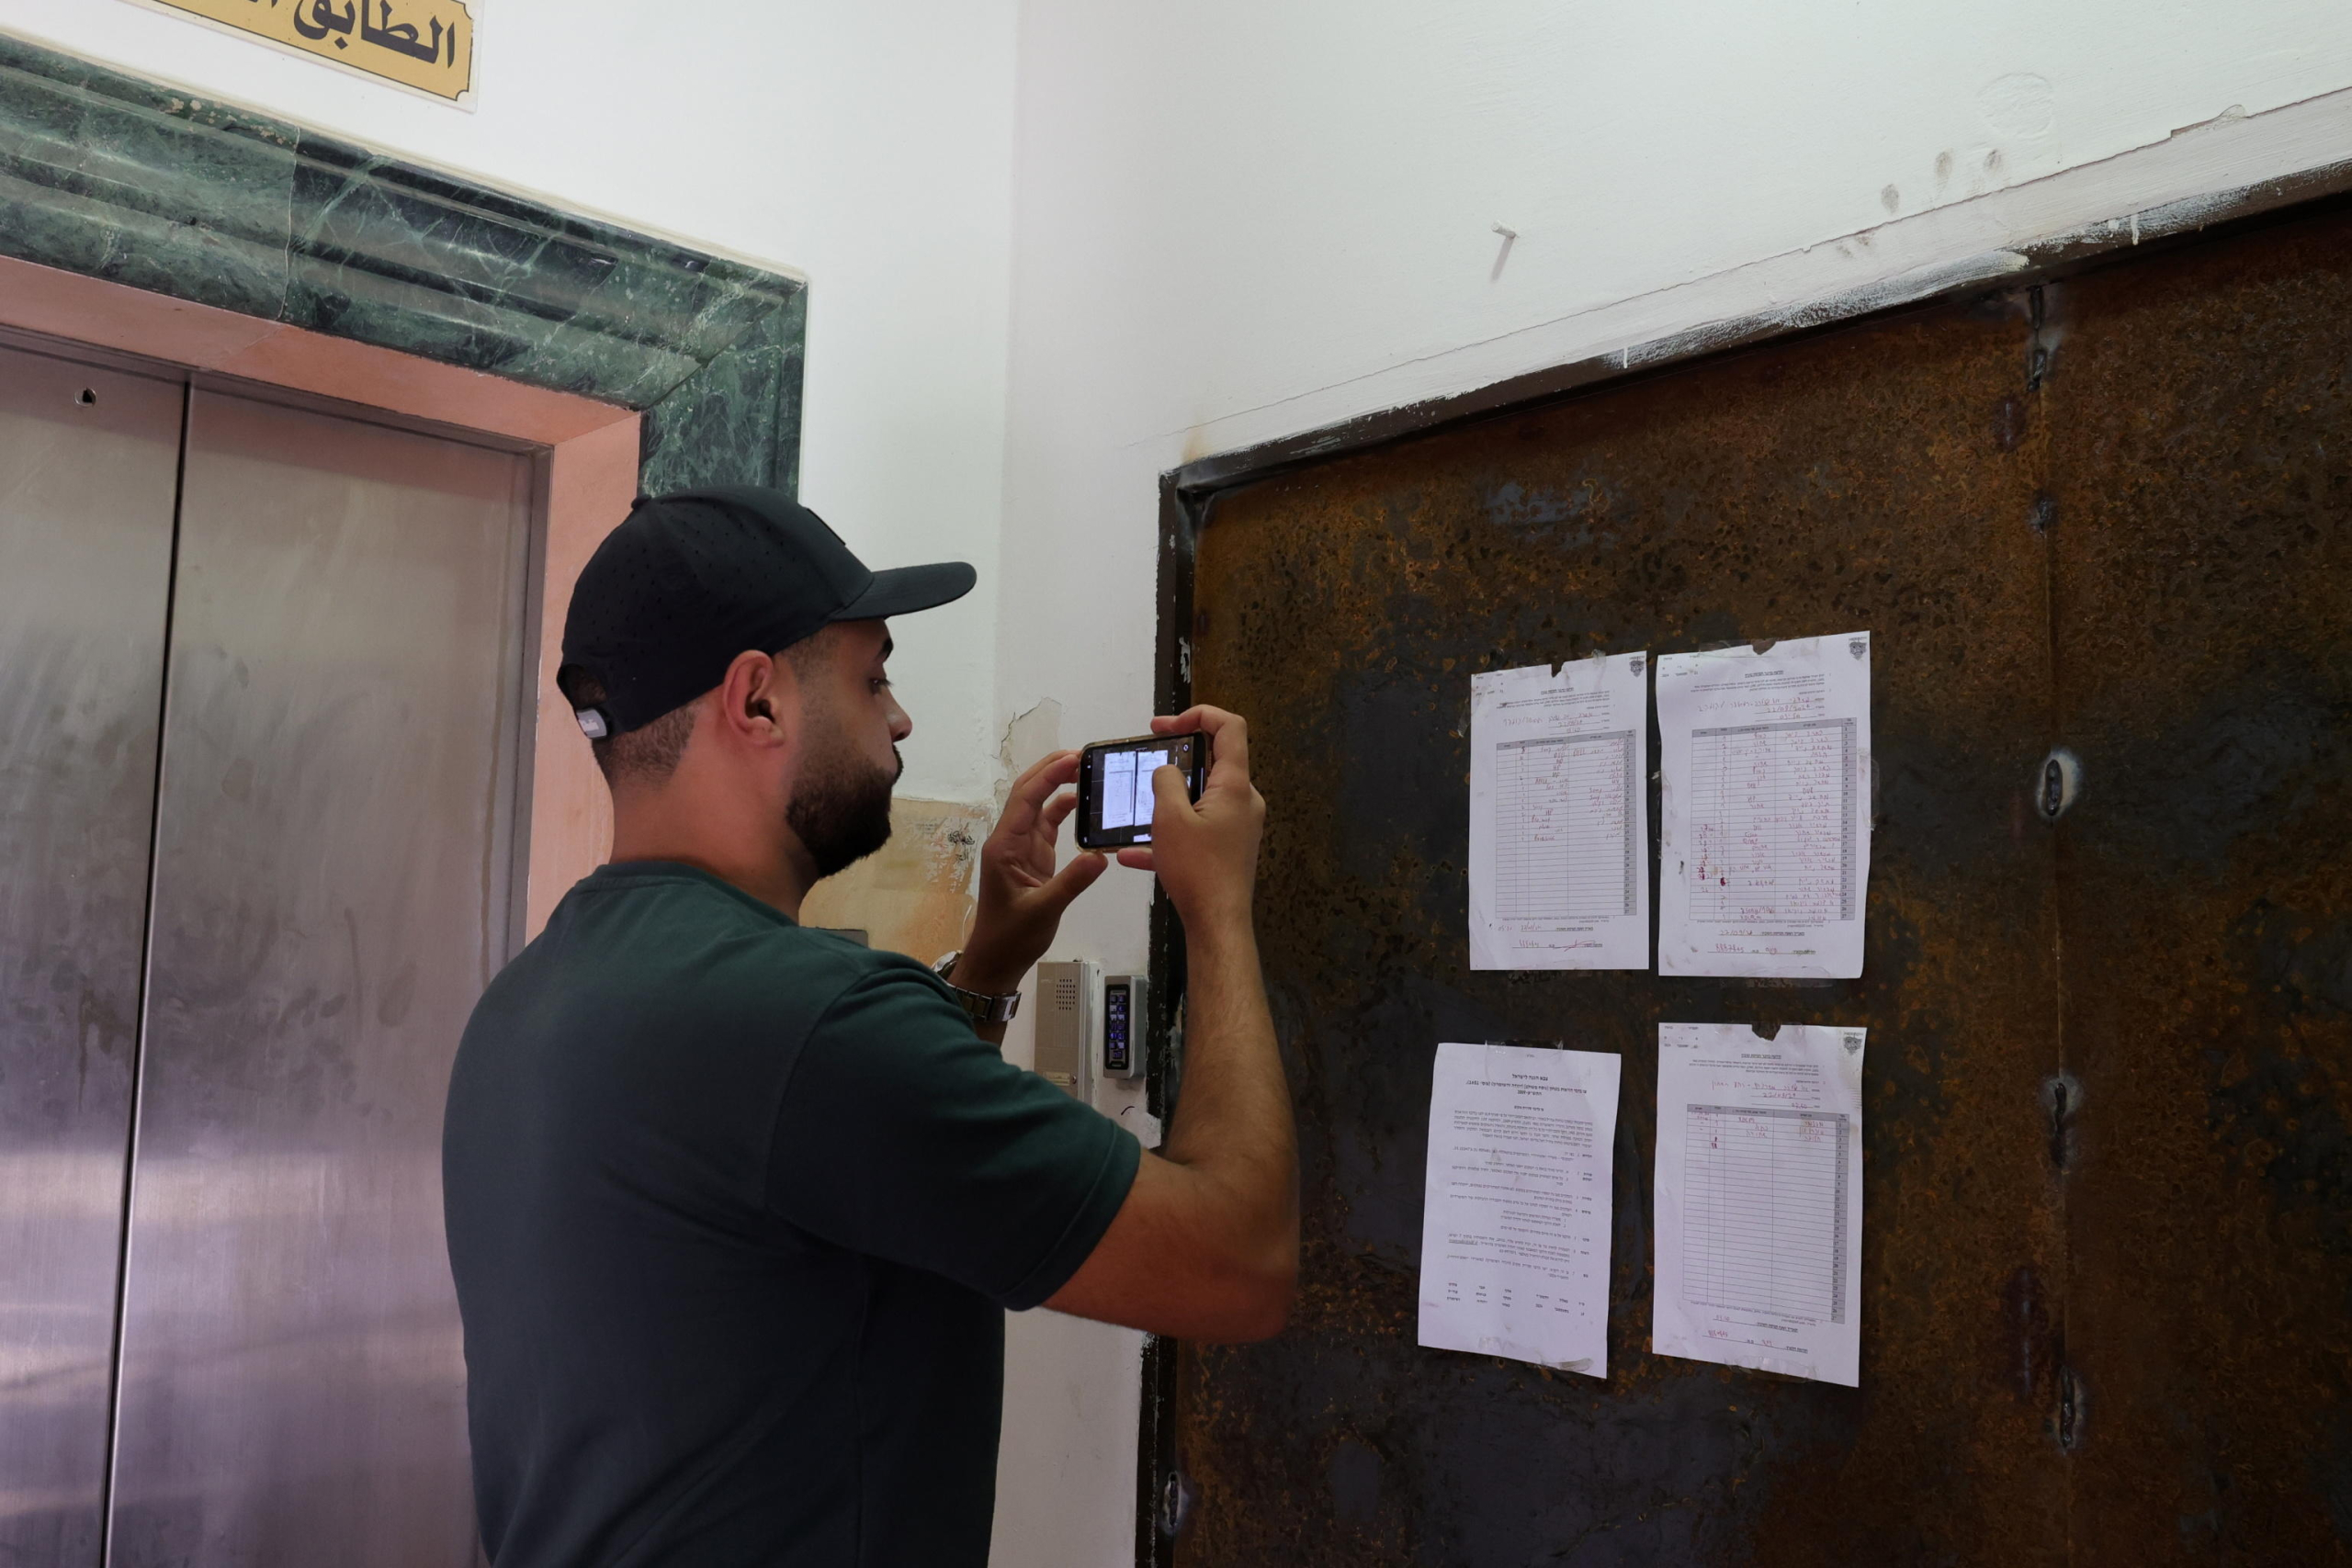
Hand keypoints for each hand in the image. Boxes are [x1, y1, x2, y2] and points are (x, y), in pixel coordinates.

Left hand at [952, 749, 1106, 993]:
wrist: (997, 960)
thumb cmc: (1011, 937)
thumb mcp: (1043, 910)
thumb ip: (1072, 881)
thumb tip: (1101, 855)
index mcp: (1004, 845)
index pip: (1025, 799)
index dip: (1048, 776)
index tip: (1074, 758)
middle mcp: (1010, 839)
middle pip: (1028, 793)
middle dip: (1051, 770)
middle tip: (1084, 755)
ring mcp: (1021, 847)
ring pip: (1038, 806)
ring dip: (1058, 786)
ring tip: (1086, 770)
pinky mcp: (1032, 858)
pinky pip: (1047, 825)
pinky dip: (1064, 811)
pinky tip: (1083, 803)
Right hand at [1116, 706, 1262, 930]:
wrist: (1217, 924)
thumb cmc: (1197, 870)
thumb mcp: (1170, 819)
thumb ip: (1166, 782)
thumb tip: (1166, 770)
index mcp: (1235, 786)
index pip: (1229, 727)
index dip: (1199, 714)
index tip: (1165, 726)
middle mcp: (1243, 802)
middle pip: (1214, 761)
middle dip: (1177, 758)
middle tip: (1147, 759)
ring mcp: (1238, 827)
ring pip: (1201, 799)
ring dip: (1168, 800)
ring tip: (1137, 809)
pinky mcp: (1228, 849)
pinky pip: (1196, 830)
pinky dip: (1169, 834)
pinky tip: (1132, 853)